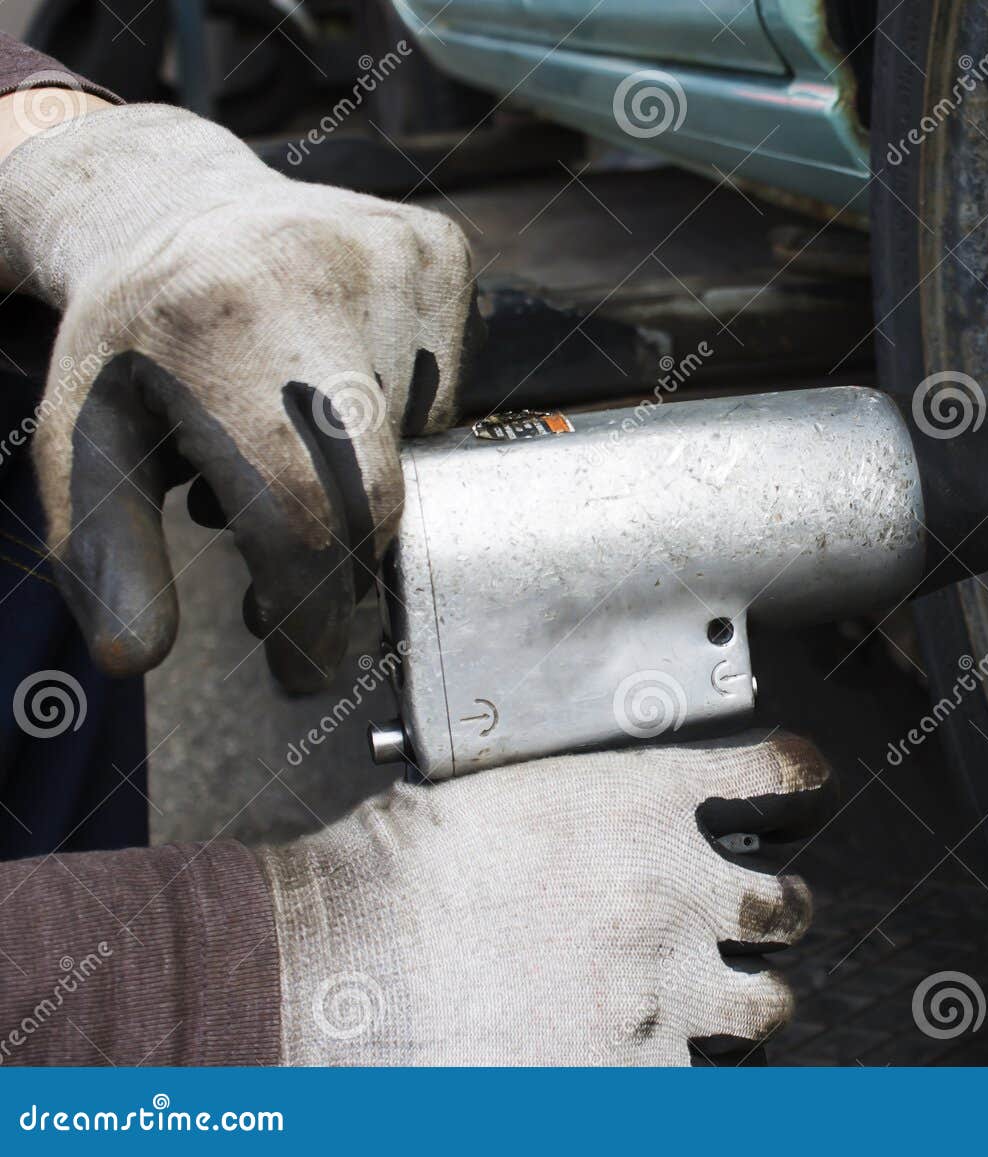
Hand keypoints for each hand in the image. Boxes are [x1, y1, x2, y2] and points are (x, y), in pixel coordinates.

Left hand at [0, 102, 477, 690]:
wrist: (176, 204)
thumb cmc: (132, 342)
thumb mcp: (85, 443)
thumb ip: (105, 552)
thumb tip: (137, 657)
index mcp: (215, 319)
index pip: (303, 505)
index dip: (311, 607)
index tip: (306, 668)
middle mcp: (319, 268)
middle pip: (373, 487)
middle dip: (338, 565)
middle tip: (294, 592)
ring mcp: (394, 254)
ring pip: (418, 449)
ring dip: (364, 487)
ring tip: (292, 453)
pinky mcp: (442, 253)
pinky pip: (447, 397)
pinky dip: (400, 425)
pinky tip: (338, 388)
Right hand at [256, 733, 832, 1065]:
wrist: (337, 965)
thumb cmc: (390, 876)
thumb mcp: (494, 798)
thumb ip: (571, 808)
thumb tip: (581, 830)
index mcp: (644, 806)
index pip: (771, 779)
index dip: (796, 781)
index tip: (803, 783)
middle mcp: (677, 897)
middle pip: (785, 909)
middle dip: (776, 917)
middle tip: (756, 923)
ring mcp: (665, 996)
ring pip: (763, 1008)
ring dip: (748, 1004)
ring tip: (725, 1009)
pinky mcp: (635, 1081)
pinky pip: (702, 1088)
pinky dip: (682, 1076)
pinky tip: (655, 1067)